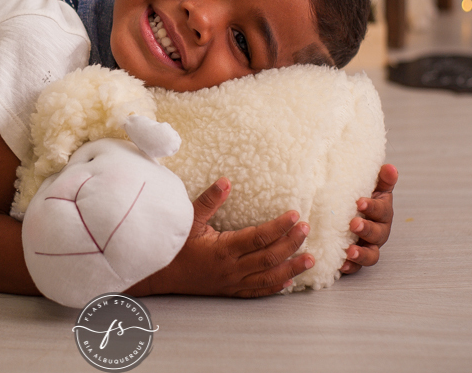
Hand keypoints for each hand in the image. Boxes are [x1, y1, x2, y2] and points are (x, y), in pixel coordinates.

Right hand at [136, 178, 311, 297]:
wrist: (160, 275)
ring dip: (291, 268)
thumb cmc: (174, 246)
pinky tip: (289, 282)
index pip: (259, 237)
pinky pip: (257, 291)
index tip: (295, 215)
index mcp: (223, 249)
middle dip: (291, 243)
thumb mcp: (189, 219)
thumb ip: (209, 201)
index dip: (279, 227)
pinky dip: (274, 287)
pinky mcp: (230, 291)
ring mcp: (232, 282)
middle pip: (269, 257)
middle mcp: (231, 268)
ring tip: (311, 259)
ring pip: (268, 277)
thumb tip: (226, 181)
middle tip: (307, 229)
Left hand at [340, 164, 396, 274]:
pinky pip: (356, 267)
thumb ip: (381, 179)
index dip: (372, 207)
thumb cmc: (359, 197)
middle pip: (378, 234)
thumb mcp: (371, 186)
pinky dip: (350, 267)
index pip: (381, 210)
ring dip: (361, 254)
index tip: (359, 202)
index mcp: (382, 212)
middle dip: (367, 229)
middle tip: (353, 224)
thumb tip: (390, 168)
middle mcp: (379, 231)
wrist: (348, 212)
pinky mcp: (356, 259)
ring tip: (350, 251)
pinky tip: (340, 265)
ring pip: (371, 254)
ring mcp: (369, 246)